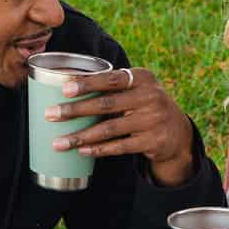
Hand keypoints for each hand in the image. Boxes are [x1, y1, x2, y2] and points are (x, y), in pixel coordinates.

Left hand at [43, 65, 195, 186]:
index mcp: (143, 78)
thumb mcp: (137, 89)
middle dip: (74, 110)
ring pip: (109, 129)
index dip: (87, 83)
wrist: (178, 131)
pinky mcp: (153, 142)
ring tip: (59, 142)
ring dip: (81, 136)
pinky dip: (99, 149)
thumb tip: (66, 86)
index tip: (64, 89)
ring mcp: (152, 120)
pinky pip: (119, 147)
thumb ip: (113, 85)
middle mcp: (150, 97)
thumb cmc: (145, 105)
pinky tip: (82, 151)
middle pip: (106, 104)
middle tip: (51, 114)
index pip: (111, 79)